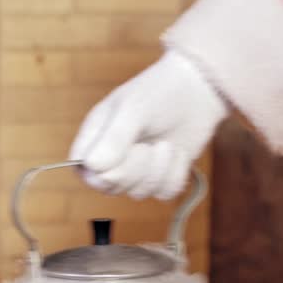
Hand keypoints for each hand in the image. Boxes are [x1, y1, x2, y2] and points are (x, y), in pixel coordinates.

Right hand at [70, 50, 226, 199]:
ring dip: (159, 168)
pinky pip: (164, 193)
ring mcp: (136, 170)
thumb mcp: (133, 109)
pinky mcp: (160, 177)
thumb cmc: (159, 92)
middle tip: (148, 144)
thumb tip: (94, 167)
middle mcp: (111, 158)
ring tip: (166, 143)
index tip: (122, 153)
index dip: (101, 171)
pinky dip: (176, 173)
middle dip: (136, 168)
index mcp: (95, 138)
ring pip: (139, 192)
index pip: (83, 170)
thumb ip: (113, 138)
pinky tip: (178, 152)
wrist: (199, 89)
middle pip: (111, 186)